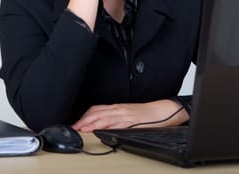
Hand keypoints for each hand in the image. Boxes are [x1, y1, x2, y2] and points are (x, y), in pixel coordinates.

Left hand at [72, 100, 188, 131]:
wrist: (163, 110)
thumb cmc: (148, 114)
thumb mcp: (128, 113)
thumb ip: (116, 117)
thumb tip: (103, 125)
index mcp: (117, 107)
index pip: (96, 109)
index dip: (85, 116)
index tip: (76, 123)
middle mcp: (119, 109)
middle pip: (97, 113)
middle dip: (84, 121)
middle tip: (74, 127)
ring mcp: (125, 115)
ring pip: (104, 118)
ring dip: (91, 124)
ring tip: (82, 129)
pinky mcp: (132, 121)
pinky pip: (117, 124)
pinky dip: (107, 127)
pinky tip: (100, 131)